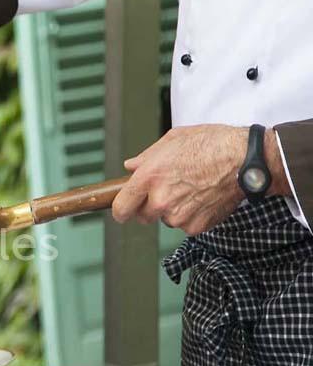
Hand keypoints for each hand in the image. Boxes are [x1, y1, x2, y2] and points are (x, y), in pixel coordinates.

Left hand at [111, 125, 289, 235]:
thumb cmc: (212, 144)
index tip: (123, 210)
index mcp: (149, 177)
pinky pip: (186, 225)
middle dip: (150, 206)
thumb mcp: (173, 140)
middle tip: (168, 190)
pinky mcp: (196, 226)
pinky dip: (192, 215)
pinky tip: (203, 197)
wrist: (246, 160)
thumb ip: (146, 157)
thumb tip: (130, 167)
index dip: (120, 210)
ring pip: (166, 220)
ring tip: (191, 189)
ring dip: (173, 210)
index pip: (121, 208)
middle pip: (143, 217)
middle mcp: (161, 200)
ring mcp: (179, 216)